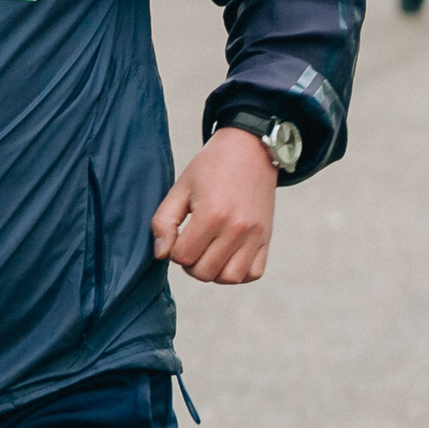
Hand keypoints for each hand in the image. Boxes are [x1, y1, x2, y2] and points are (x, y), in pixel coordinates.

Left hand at [149, 127, 277, 283]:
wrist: (250, 149)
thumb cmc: (211, 166)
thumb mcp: (181, 187)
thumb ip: (164, 221)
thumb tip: (161, 254)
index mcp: (212, 214)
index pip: (183, 256)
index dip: (174, 250)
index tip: (177, 235)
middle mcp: (236, 229)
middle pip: (204, 272)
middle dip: (190, 263)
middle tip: (190, 244)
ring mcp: (255, 235)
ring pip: (229, 278)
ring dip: (213, 271)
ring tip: (207, 253)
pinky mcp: (266, 238)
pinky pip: (253, 273)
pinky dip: (238, 272)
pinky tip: (227, 256)